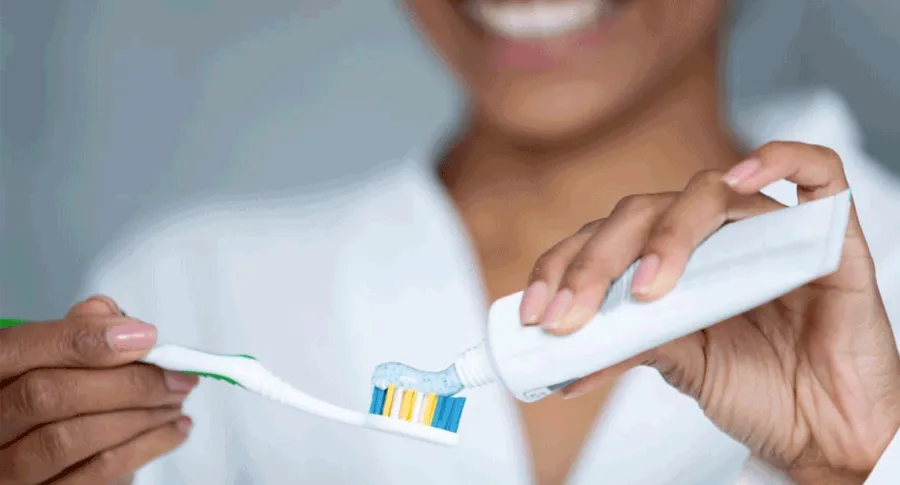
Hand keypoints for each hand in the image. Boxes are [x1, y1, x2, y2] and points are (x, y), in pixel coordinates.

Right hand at [0, 296, 197, 484]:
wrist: (50, 458)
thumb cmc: (55, 400)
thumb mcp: (54, 363)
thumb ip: (74, 334)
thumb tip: (112, 318)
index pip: (17, 350)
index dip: (82, 339)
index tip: (144, 337)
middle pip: (47, 395)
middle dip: (125, 381)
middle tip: (176, 375)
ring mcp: (8, 470)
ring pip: (70, 438)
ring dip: (140, 415)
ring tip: (177, 398)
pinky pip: (96, 474)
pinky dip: (146, 446)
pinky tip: (174, 428)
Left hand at [519, 142, 899, 482]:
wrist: (828, 428)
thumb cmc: (760, 390)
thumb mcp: (679, 367)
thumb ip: (631, 344)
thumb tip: (565, 351)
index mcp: (669, 262)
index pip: (604, 240)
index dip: (563, 267)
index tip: (535, 312)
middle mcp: (711, 238)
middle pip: (643, 213)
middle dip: (597, 262)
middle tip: (573, 314)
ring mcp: (767, 230)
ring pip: (708, 192)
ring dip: (669, 235)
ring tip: (647, 289)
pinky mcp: (830, 234)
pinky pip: (816, 172)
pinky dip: (781, 160)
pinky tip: (745, 178)